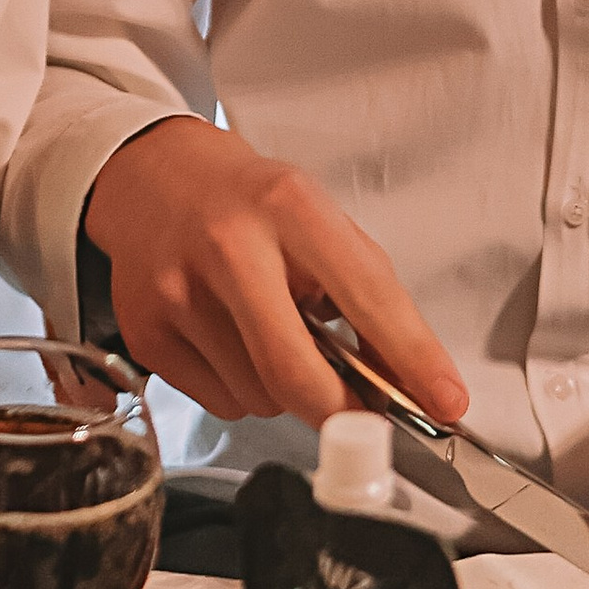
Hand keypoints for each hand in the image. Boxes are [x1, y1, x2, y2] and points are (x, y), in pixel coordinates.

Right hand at [83, 116, 468, 428]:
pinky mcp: (142, 330)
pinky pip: (220, 402)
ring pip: (259, 398)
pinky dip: (241, 388)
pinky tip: (229, 341)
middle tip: (362, 413)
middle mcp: (227, 247)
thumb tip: (409, 379)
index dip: (414, 359)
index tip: (446, 402)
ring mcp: (176, 292)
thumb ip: (364, 291)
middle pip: (296, 374)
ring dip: (283, 390)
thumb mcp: (315, 220)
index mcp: (287, 206)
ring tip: (270, 335)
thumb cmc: (246, 201)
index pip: (367, 296)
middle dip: (341, 411)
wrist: (149, 174)